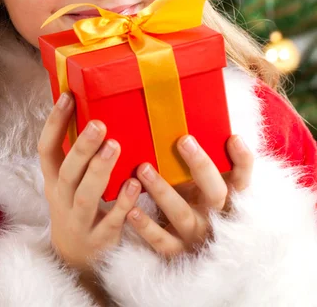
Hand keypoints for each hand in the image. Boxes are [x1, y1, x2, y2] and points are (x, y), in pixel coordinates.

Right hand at [38, 92, 141, 272]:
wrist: (74, 259)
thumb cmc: (77, 205)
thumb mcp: (69, 181)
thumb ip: (78, 154)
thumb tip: (92, 107)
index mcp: (54, 180)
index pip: (46, 149)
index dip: (55, 123)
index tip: (68, 96)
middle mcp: (62, 200)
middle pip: (67, 172)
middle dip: (82, 148)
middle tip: (100, 124)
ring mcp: (79, 222)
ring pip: (86, 197)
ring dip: (99, 171)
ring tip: (115, 146)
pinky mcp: (99, 241)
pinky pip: (111, 222)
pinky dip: (123, 203)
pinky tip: (135, 184)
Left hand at [126, 134, 253, 256]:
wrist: (192, 250)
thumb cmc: (194, 204)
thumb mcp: (202, 185)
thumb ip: (199, 163)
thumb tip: (181, 121)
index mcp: (228, 197)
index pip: (243, 177)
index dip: (242, 160)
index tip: (233, 137)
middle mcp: (216, 216)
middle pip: (215, 192)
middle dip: (201, 166)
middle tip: (183, 140)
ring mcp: (197, 235)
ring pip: (182, 214)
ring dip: (162, 191)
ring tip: (143, 168)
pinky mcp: (177, 253)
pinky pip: (162, 241)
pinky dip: (146, 227)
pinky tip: (131, 210)